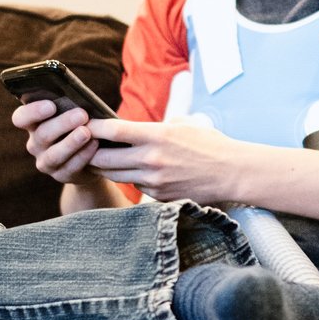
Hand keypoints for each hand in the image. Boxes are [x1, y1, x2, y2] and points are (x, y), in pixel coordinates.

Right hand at [13, 99, 103, 185]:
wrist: (91, 157)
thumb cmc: (79, 125)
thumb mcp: (73, 113)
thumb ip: (72, 106)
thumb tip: (81, 97)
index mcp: (33, 124)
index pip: (21, 118)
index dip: (33, 112)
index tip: (51, 105)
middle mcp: (35, 143)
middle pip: (42, 135)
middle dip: (62, 124)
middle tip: (82, 114)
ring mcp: (46, 162)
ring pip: (54, 154)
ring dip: (71, 142)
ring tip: (87, 132)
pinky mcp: (61, 175)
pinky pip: (70, 167)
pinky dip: (83, 155)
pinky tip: (94, 144)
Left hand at [85, 118, 249, 204]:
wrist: (233, 173)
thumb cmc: (210, 145)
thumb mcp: (184, 124)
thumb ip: (157, 126)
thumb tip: (134, 127)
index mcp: (157, 135)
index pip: (114, 131)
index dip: (94, 127)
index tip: (85, 123)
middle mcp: (151, 159)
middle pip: (105, 158)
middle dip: (91, 152)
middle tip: (86, 145)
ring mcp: (154, 181)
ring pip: (116, 175)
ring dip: (106, 168)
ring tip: (101, 159)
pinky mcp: (158, 196)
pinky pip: (135, 187)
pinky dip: (130, 179)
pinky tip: (131, 172)